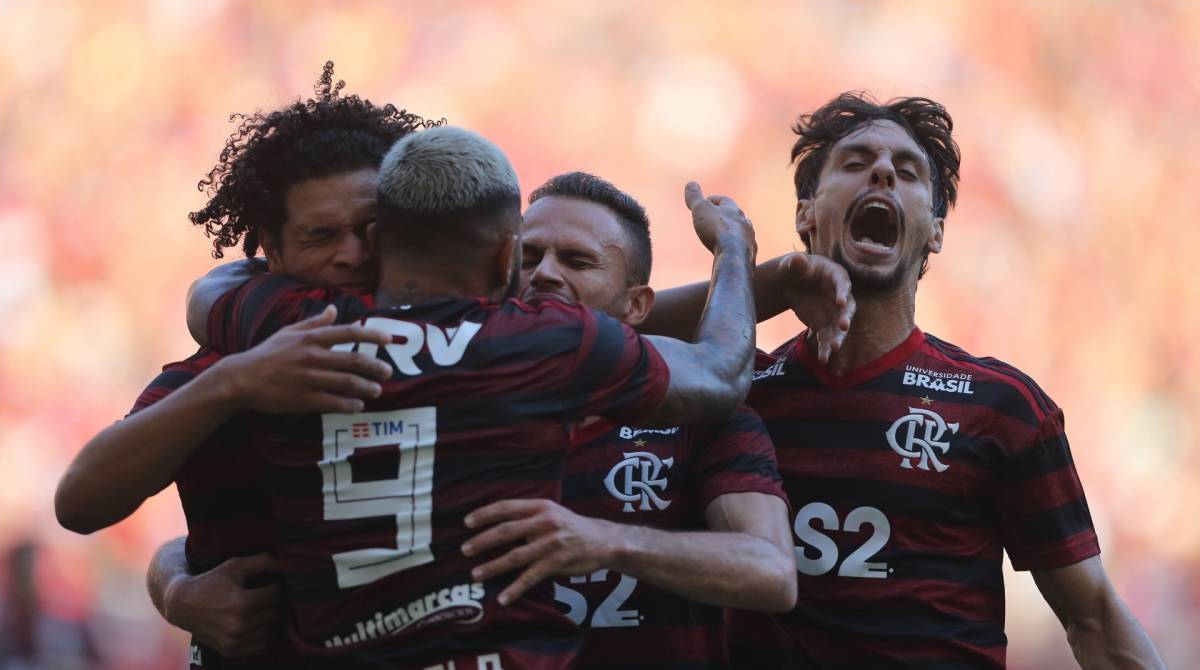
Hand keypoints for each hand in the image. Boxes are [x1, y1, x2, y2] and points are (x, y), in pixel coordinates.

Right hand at [163, 553, 283, 657]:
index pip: (277, 595)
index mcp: (241, 603)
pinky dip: (263, 634)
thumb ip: (264, 562)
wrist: (182, 604)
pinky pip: (261, 645)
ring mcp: (234, 641)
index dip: (278, 586)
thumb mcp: (236, 565)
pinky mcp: (230, 650)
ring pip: (271, 630)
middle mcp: (239, 626)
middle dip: (276, 602)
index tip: (272, 582)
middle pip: (276, 613)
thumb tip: (287, 563)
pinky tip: (255, 622)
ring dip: (271, 618)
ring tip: (262, 607)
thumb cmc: (211, 581)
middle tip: (269, 594)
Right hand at [214, 305, 392, 413]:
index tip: (388, 340)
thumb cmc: (266, 354)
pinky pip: (332, 402)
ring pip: (346, 383)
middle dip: (375, 367)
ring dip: (366, 387)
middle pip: (353, 360)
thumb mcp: (288, 332)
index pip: (348, 333)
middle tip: (388, 372)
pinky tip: (358, 406)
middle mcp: (312, 356)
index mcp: (310, 338)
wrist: (241, 379)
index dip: (371, 336)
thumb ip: (314, 323)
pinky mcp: (302, 398)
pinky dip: (349, 405)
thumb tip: (333, 309)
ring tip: (377, 390)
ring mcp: (307, 378)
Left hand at [462, 499, 622, 604]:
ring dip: (493, 566)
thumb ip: (527, 515)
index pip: (506, 507)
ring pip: (515, 556)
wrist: (603, 540)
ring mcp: (551, 542)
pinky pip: (531, 576)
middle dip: (482, 541)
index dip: (484, 514)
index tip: (466, 523)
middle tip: (464, 550)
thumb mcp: (551, 512)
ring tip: (475, 574)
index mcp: (540, 507)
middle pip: (506, 531)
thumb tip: (496, 524)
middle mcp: (544, 522)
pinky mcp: (558, 562)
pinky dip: (515, 588)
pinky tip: (503, 597)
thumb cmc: (571, 527)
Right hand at [684, 181, 755, 256]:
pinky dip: (736, 248)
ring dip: (734, 232)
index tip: (705, 202)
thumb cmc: (716, 230)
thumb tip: (690, 184)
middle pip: (736, 216)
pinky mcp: (750, 256)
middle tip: (716, 218)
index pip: (724, 200)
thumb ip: (695, 197)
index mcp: (734, 210)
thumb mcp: (701, 209)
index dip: (714, 200)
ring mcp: (749, 240)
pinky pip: (743, 249)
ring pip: (742, 232)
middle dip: (726, 216)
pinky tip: (731, 252)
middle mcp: (745, 223)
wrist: (733, 255)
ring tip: (724, 236)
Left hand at [778, 254, 855, 362]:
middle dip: (846, 317)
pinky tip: (823, 359)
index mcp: (835, 276)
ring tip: (834, 347)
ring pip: (839, 327)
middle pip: (848, 308)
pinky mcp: (824, 325)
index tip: (841, 303)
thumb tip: (797, 260)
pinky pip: (827, 338)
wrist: (791, 283)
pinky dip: (826, 348)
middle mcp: (840, 296)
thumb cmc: (796, 268)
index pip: (843, 284)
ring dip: (839, 337)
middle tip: (843, 326)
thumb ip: (796, 262)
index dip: (843, 293)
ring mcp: (833, 312)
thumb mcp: (794, 264)